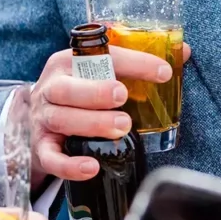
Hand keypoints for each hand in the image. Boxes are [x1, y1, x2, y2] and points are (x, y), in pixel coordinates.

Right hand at [31, 41, 190, 186]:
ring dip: (92, 123)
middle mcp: (51, 87)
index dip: (133, 62)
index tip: (163, 71)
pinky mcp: (40, 147)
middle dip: (96, 91)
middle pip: (67, 88)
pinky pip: (51, 157)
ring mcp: (43, 118)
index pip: (101, 56)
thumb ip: (139, 64)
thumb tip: (184, 52)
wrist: (37, 121)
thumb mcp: (101, 73)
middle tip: (123, 96)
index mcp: (68, 62)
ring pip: (61, 118)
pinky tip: (91, 167)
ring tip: (122, 128)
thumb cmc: (78, 92)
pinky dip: (69, 165)